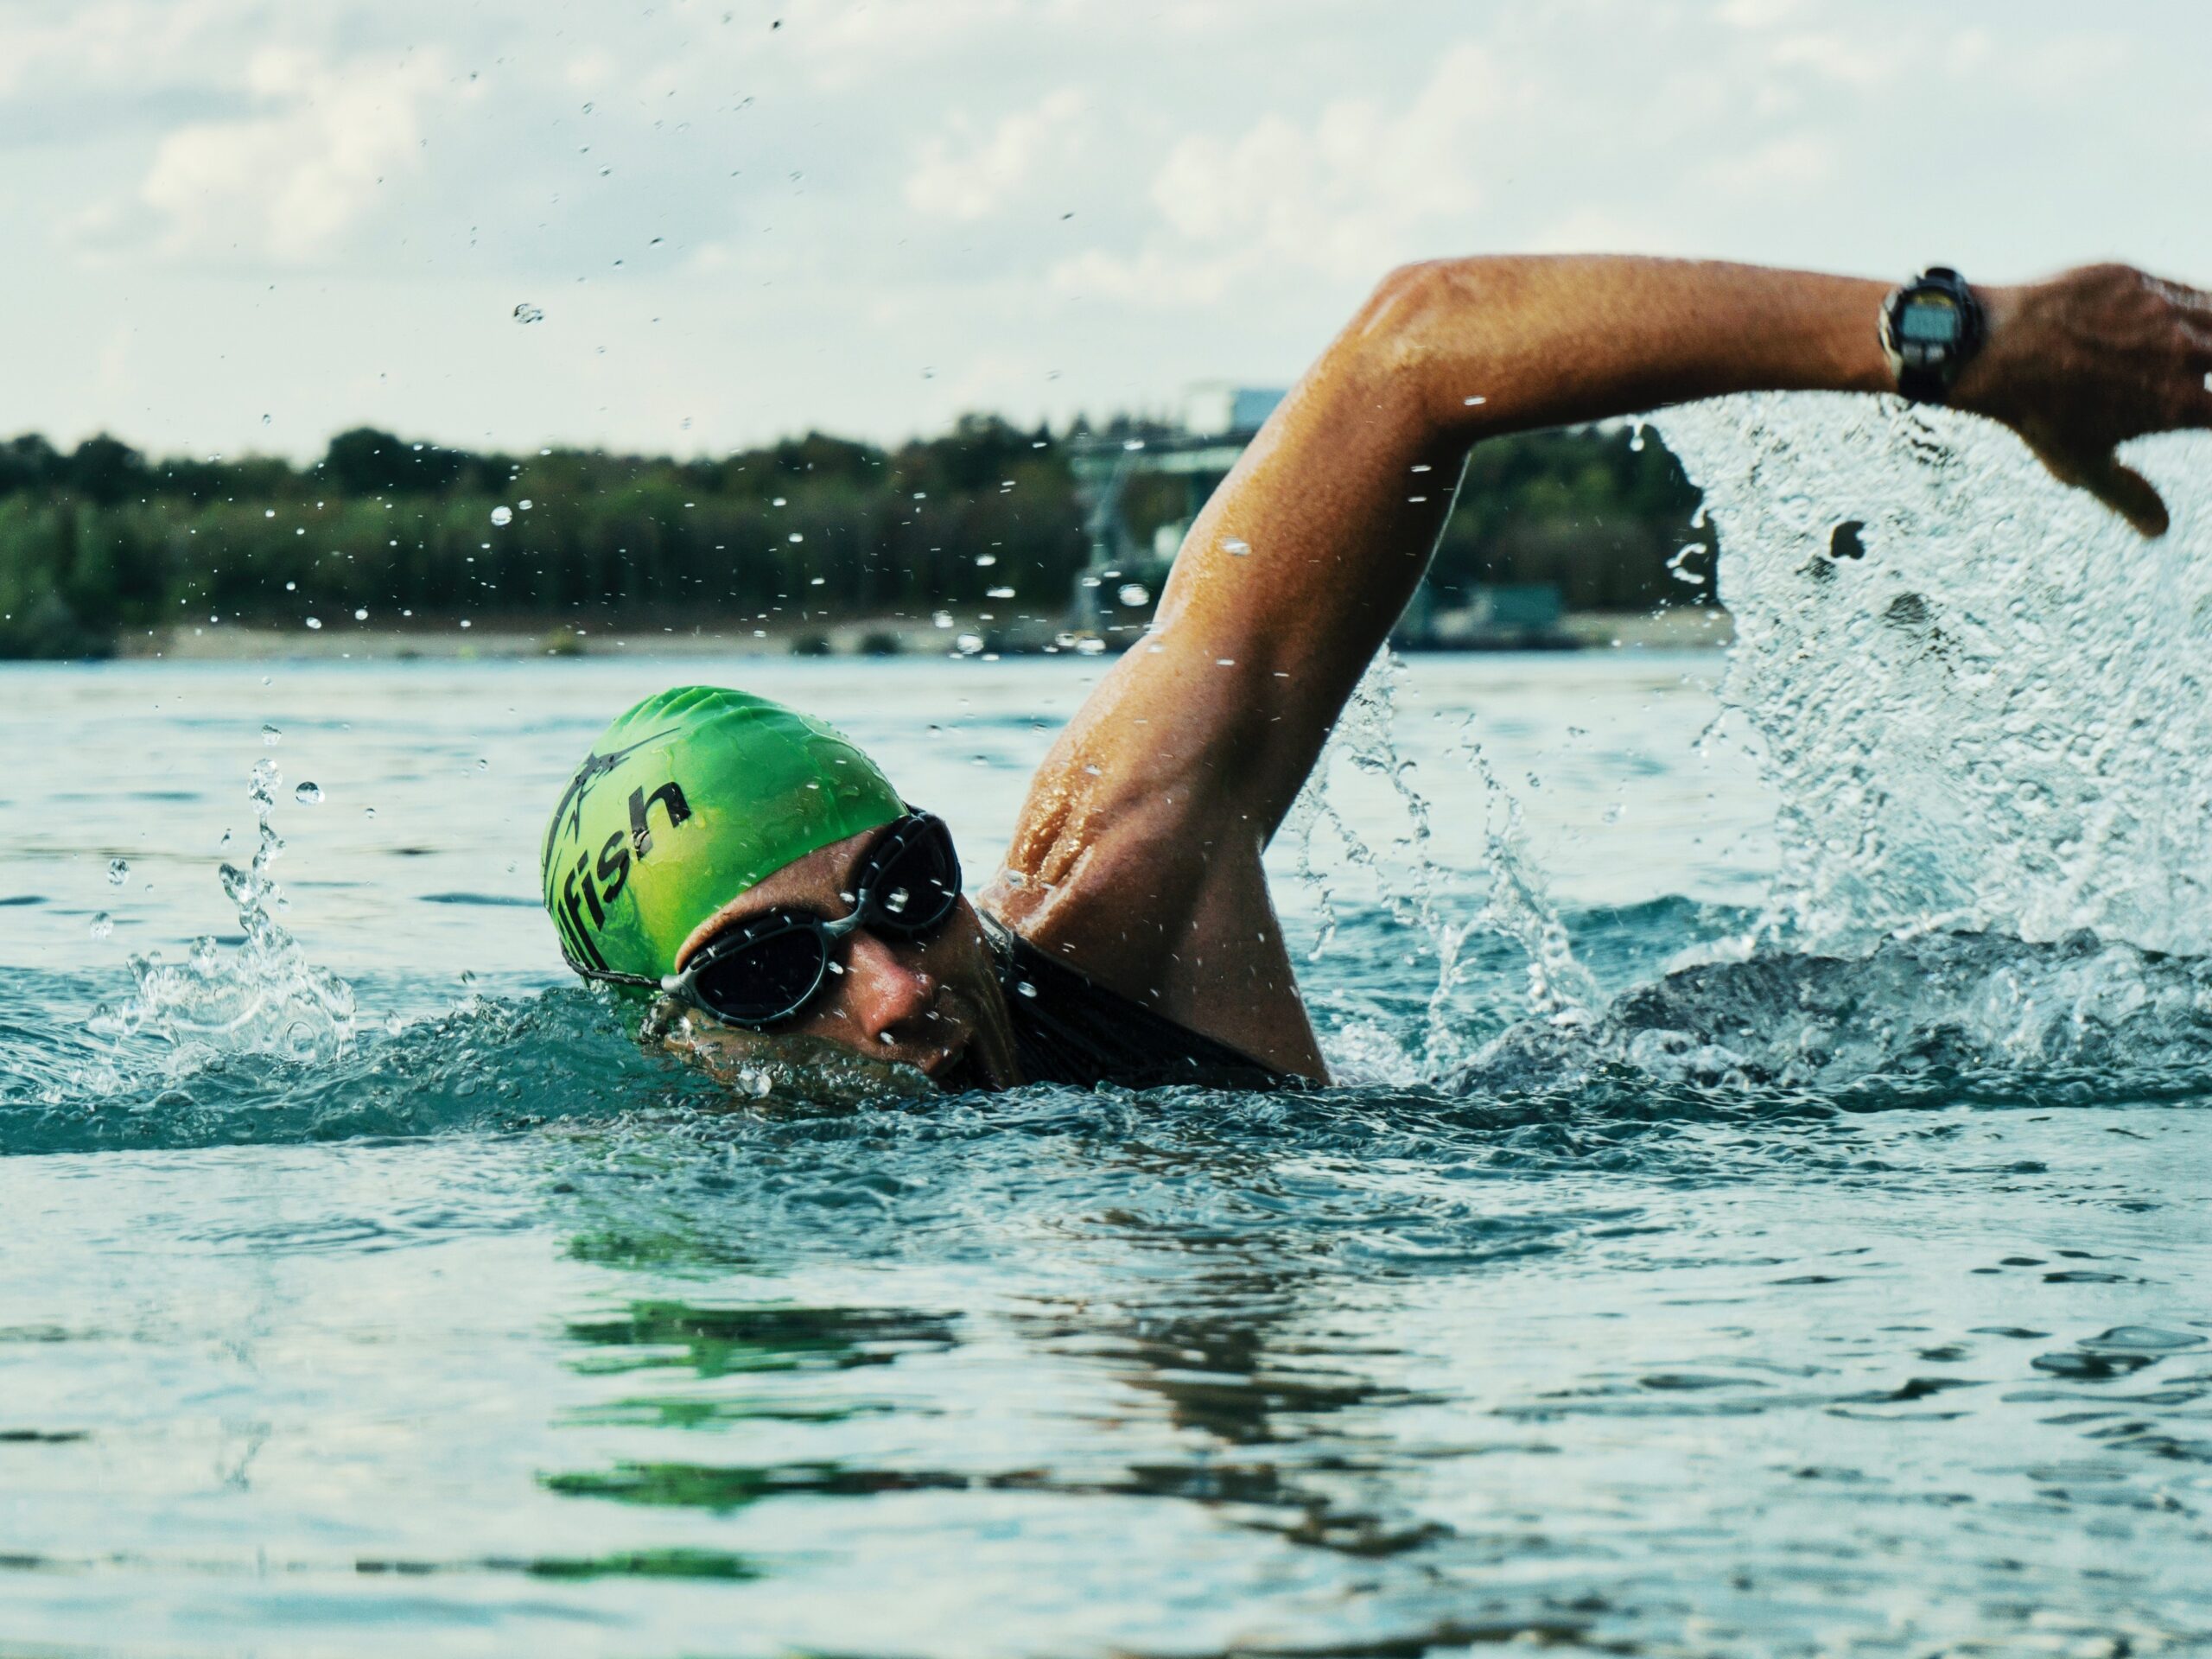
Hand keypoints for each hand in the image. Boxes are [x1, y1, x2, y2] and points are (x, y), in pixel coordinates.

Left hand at [1956, 263, 2211, 536]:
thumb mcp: (2082, 464)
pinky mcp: (2138, 279)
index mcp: (2178, 404)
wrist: (1991, 349)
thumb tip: (2160, 529)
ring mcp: (2163, 311)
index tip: (2206, 419)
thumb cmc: (2035, 414)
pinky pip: (2186, 290)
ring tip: (2202, 355)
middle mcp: (2183, 353)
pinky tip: (2192, 319)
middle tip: (2204, 391)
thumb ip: (2128, 495)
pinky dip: (2197, 306)